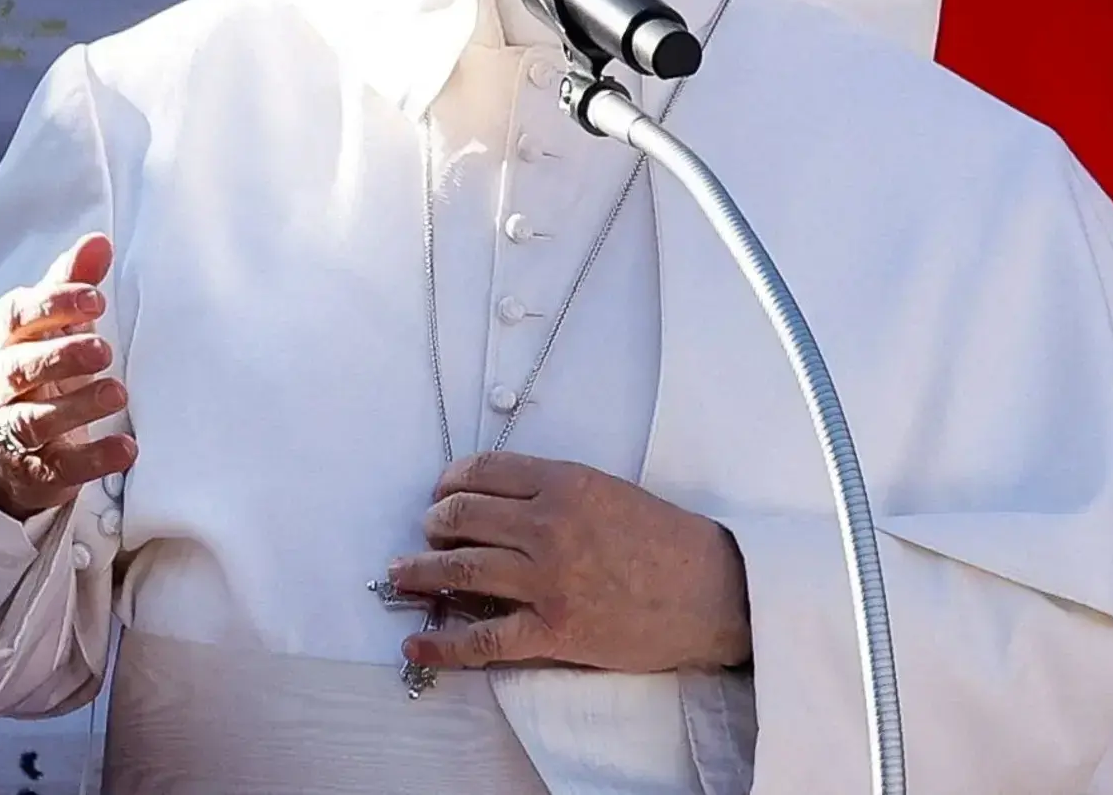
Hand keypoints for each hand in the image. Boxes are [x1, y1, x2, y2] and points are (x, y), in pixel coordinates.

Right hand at [0, 234, 136, 521]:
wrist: (13, 443)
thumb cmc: (42, 364)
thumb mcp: (55, 322)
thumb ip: (74, 282)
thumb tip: (99, 241)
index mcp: (7, 339)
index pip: (17, 316)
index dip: (52, 305)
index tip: (93, 297)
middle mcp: (2, 383)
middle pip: (20, 368)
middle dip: (60, 356)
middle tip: (103, 349)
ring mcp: (14, 428)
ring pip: (34, 419)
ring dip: (76, 406)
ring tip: (117, 394)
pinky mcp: (37, 469)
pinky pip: (60, 466)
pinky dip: (93, 458)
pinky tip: (126, 449)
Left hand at [392, 453, 750, 675]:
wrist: (711, 589)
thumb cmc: (666, 539)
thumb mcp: (610, 491)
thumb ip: (556, 492)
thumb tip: (500, 504)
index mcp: (565, 482)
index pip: (483, 471)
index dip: (450, 481)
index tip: (441, 492)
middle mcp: (548, 525)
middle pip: (461, 517)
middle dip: (432, 525)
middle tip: (427, 534)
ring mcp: (547, 580)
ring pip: (459, 571)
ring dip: (419, 573)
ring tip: (401, 575)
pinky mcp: (552, 629)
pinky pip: (481, 638)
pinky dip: (441, 642)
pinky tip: (415, 640)